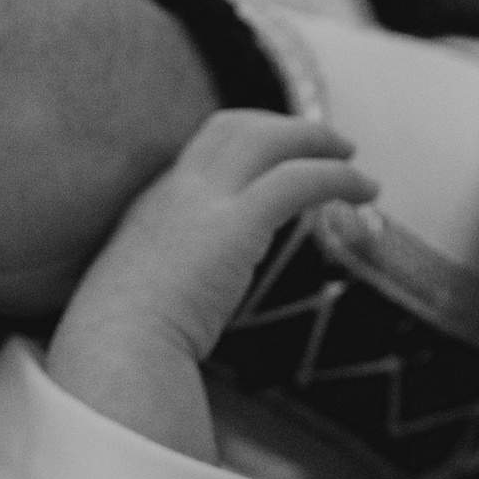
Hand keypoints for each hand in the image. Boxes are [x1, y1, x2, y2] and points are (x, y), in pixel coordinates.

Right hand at [48, 110, 374, 458]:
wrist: (115, 351)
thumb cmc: (123, 345)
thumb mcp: (140, 300)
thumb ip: (167, 286)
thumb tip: (192, 308)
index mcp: (152, 206)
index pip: (201, 151)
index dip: (245, 145)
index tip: (277, 160)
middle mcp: (176, 191)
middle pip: (233, 126)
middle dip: (283, 127)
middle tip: (327, 145)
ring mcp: (203, 203)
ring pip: (268, 140)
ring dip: (318, 143)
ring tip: (355, 165)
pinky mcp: (235, 226)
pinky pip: (297, 181)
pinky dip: (336, 178)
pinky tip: (364, 192)